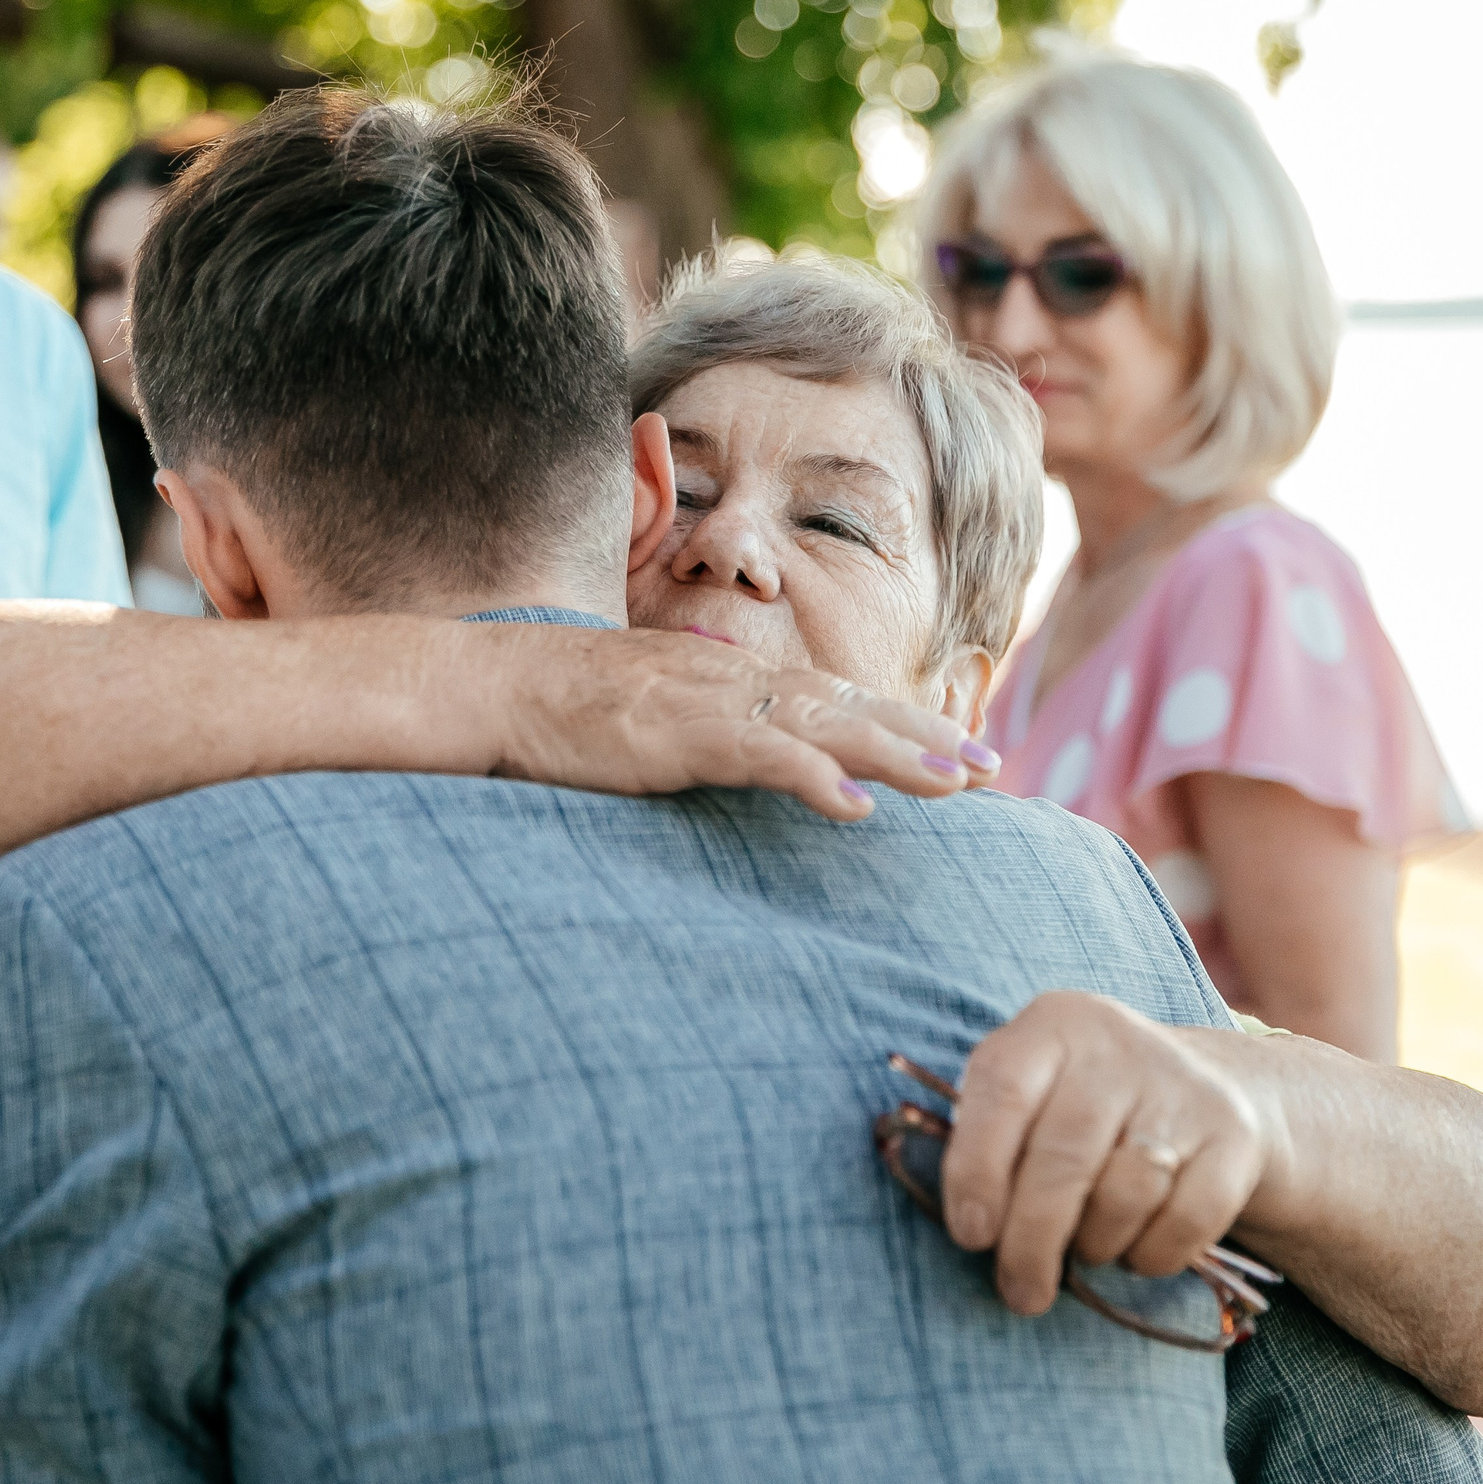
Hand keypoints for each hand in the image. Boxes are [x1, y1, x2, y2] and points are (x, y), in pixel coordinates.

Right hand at [485, 625, 999, 820]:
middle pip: (850, 705)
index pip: (834, 697)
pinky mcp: (676, 732)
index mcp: (730, 678)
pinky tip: (855, 805)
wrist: (491, 684)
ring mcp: (708, 702)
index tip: (959, 750)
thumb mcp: (651, 716)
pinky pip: (758, 753)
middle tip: (991, 765)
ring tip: (957, 782)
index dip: (900, 721)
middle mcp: (733, 679)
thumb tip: (745, 763)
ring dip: (896, 753)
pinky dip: (811, 776)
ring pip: (824, 723)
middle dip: (924, 735)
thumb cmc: (562, 709)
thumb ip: (704, 734)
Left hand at [936, 992, 1284, 1315]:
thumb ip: (990, 1140)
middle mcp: (1119, 1046)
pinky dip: (1152, 1254)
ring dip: (1095, 1244)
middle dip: (1032, 1240)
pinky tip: (1135, 1248)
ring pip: (1124, 1196)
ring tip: (1085, 1248)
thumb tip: (972, 1226)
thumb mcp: (1032, 1095)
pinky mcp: (1235, 1137)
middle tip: (1021, 1292)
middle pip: (1063, 1157)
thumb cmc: (1084, 1106)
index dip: (976, 1169)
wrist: (1205, 1089)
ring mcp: (1183, 1089)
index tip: (971, 1235)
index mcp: (1055, 1025)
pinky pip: (1185, 1222)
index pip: (1001, 1089)